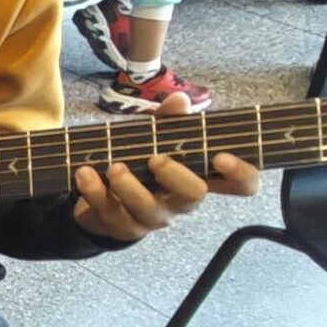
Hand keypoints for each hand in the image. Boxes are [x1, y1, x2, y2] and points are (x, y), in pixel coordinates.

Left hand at [71, 95, 260, 240]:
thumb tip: (179, 100)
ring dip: (129, 185)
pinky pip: (109, 211)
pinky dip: (94, 190)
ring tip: (114, 166)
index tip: (222, 157)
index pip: (240, 184)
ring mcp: (150, 217)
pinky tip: (85, 173)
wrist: (100, 200)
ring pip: (147, 208)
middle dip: (176, 176)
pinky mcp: (119, 226)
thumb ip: (168, 121)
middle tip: (156, 159)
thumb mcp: (155, 139)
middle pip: (194, 196)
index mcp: (199, 178)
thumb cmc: (139, 164)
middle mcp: (179, 202)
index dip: (241, 174)